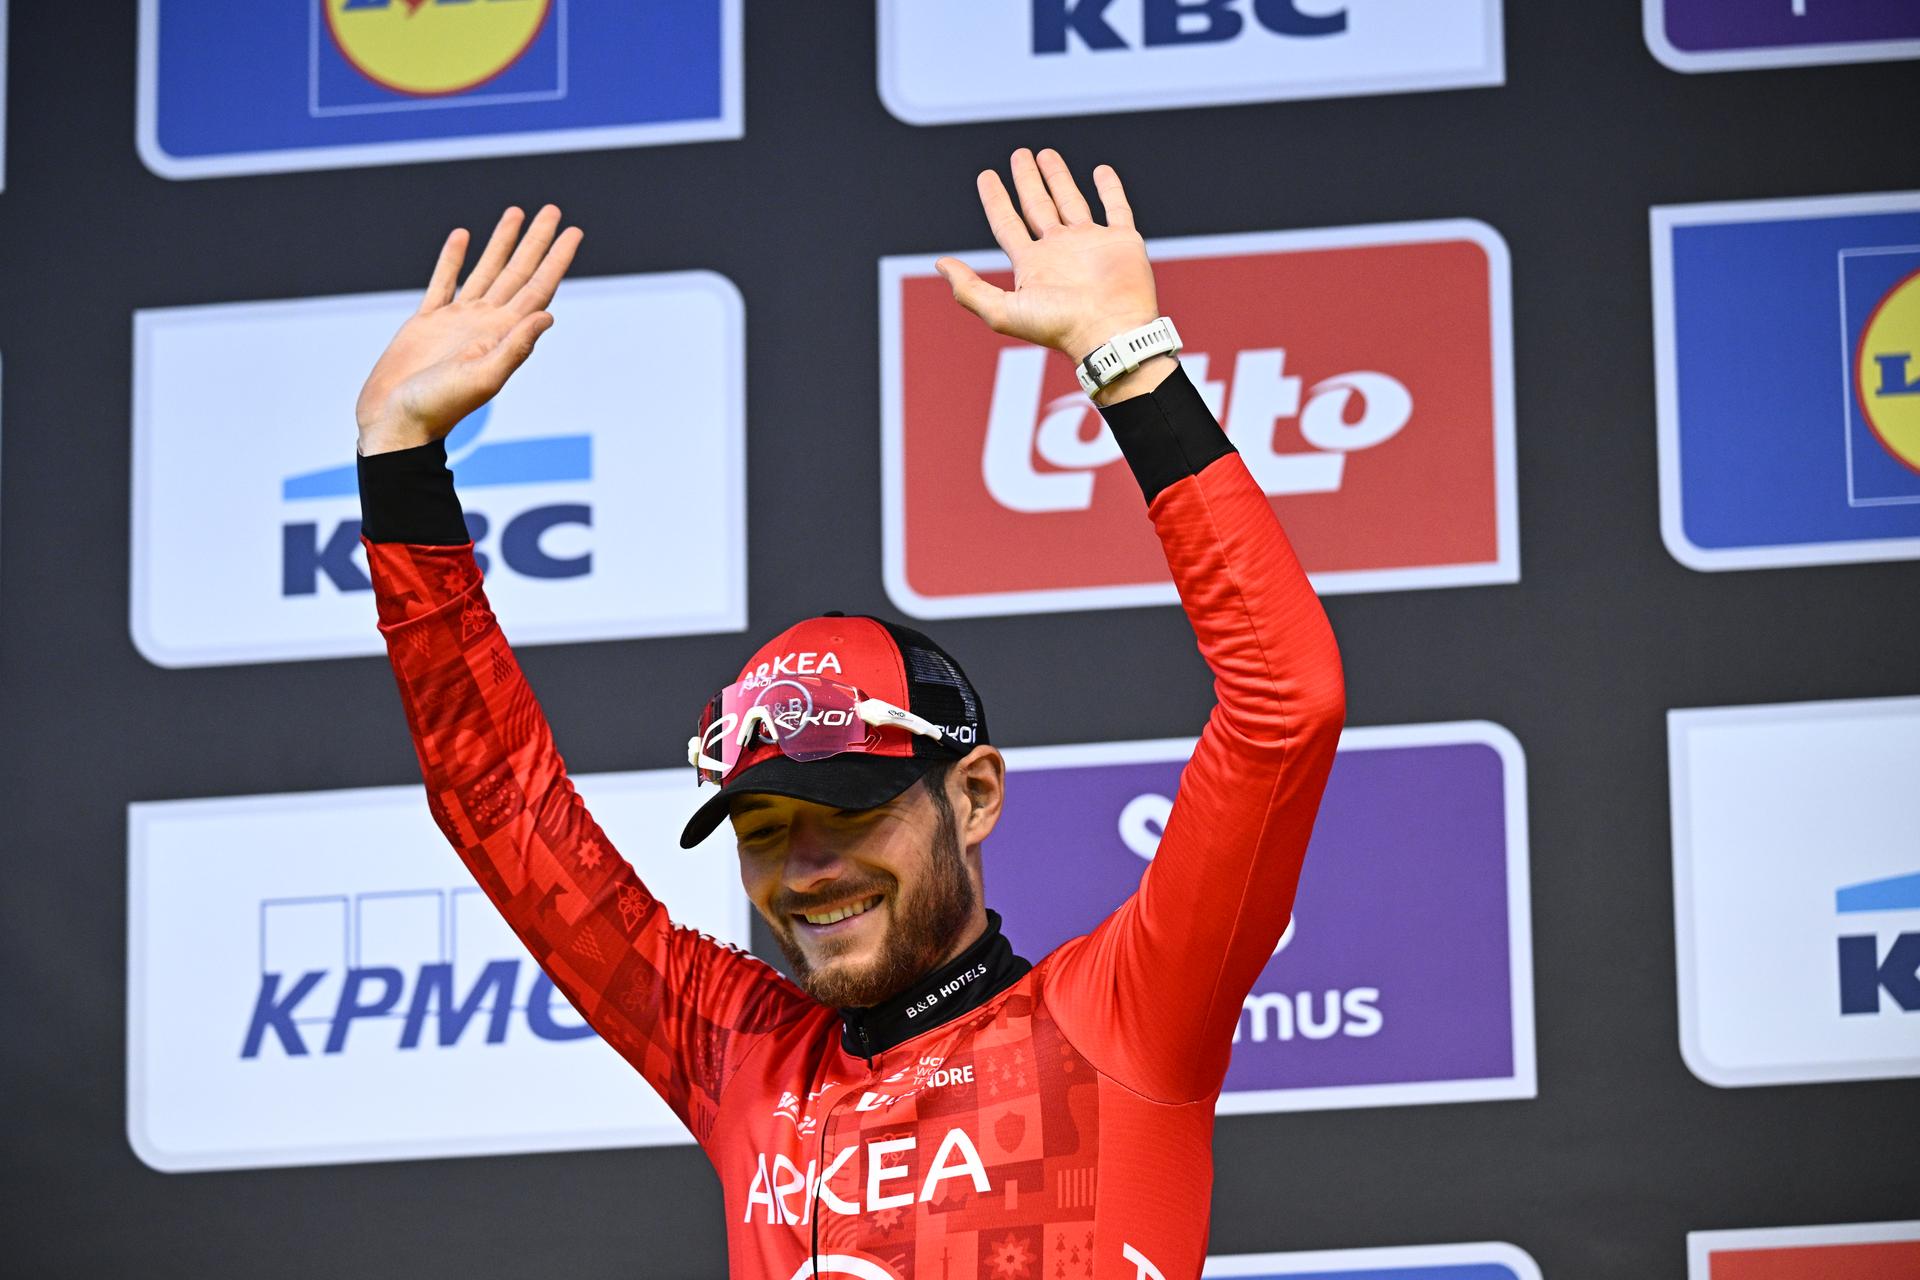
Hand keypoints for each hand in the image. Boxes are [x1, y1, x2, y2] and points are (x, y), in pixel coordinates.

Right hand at [355, 205, 582, 454]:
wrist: (396, 425)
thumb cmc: (438, 409)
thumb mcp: (482, 378)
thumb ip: (514, 348)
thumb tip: (548, 315)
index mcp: (503, 335)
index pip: (538, 288)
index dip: (556, 259)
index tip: (574, 231)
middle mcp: (486, 324)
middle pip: (517, 272)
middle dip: (536, 241)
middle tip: (553, 209)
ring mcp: (457, 322)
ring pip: (485, 270)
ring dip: (501, 243)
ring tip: (516, 213)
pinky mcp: (426, 323)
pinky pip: (443, 282)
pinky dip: (453, 259)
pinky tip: (463, 237)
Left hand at [936, 148, 1159, 364]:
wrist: (1110, 332)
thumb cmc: (1060, 327)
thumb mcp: (1003, 312)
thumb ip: (969, 289)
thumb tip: (941, 264)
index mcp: (1033, 264)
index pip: (1007, 224)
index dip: (995, 199)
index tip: (986, 176)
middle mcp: (1060, 251)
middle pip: (1037, 206)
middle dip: (1027, 180)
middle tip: (1019, 154)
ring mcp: (1091, 244)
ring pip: (1071, 201)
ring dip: (1059, 178)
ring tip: (1046, 155)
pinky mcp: (1122, 240)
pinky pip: (1116, 207)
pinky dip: (1110, 188)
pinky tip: (1101, 171)